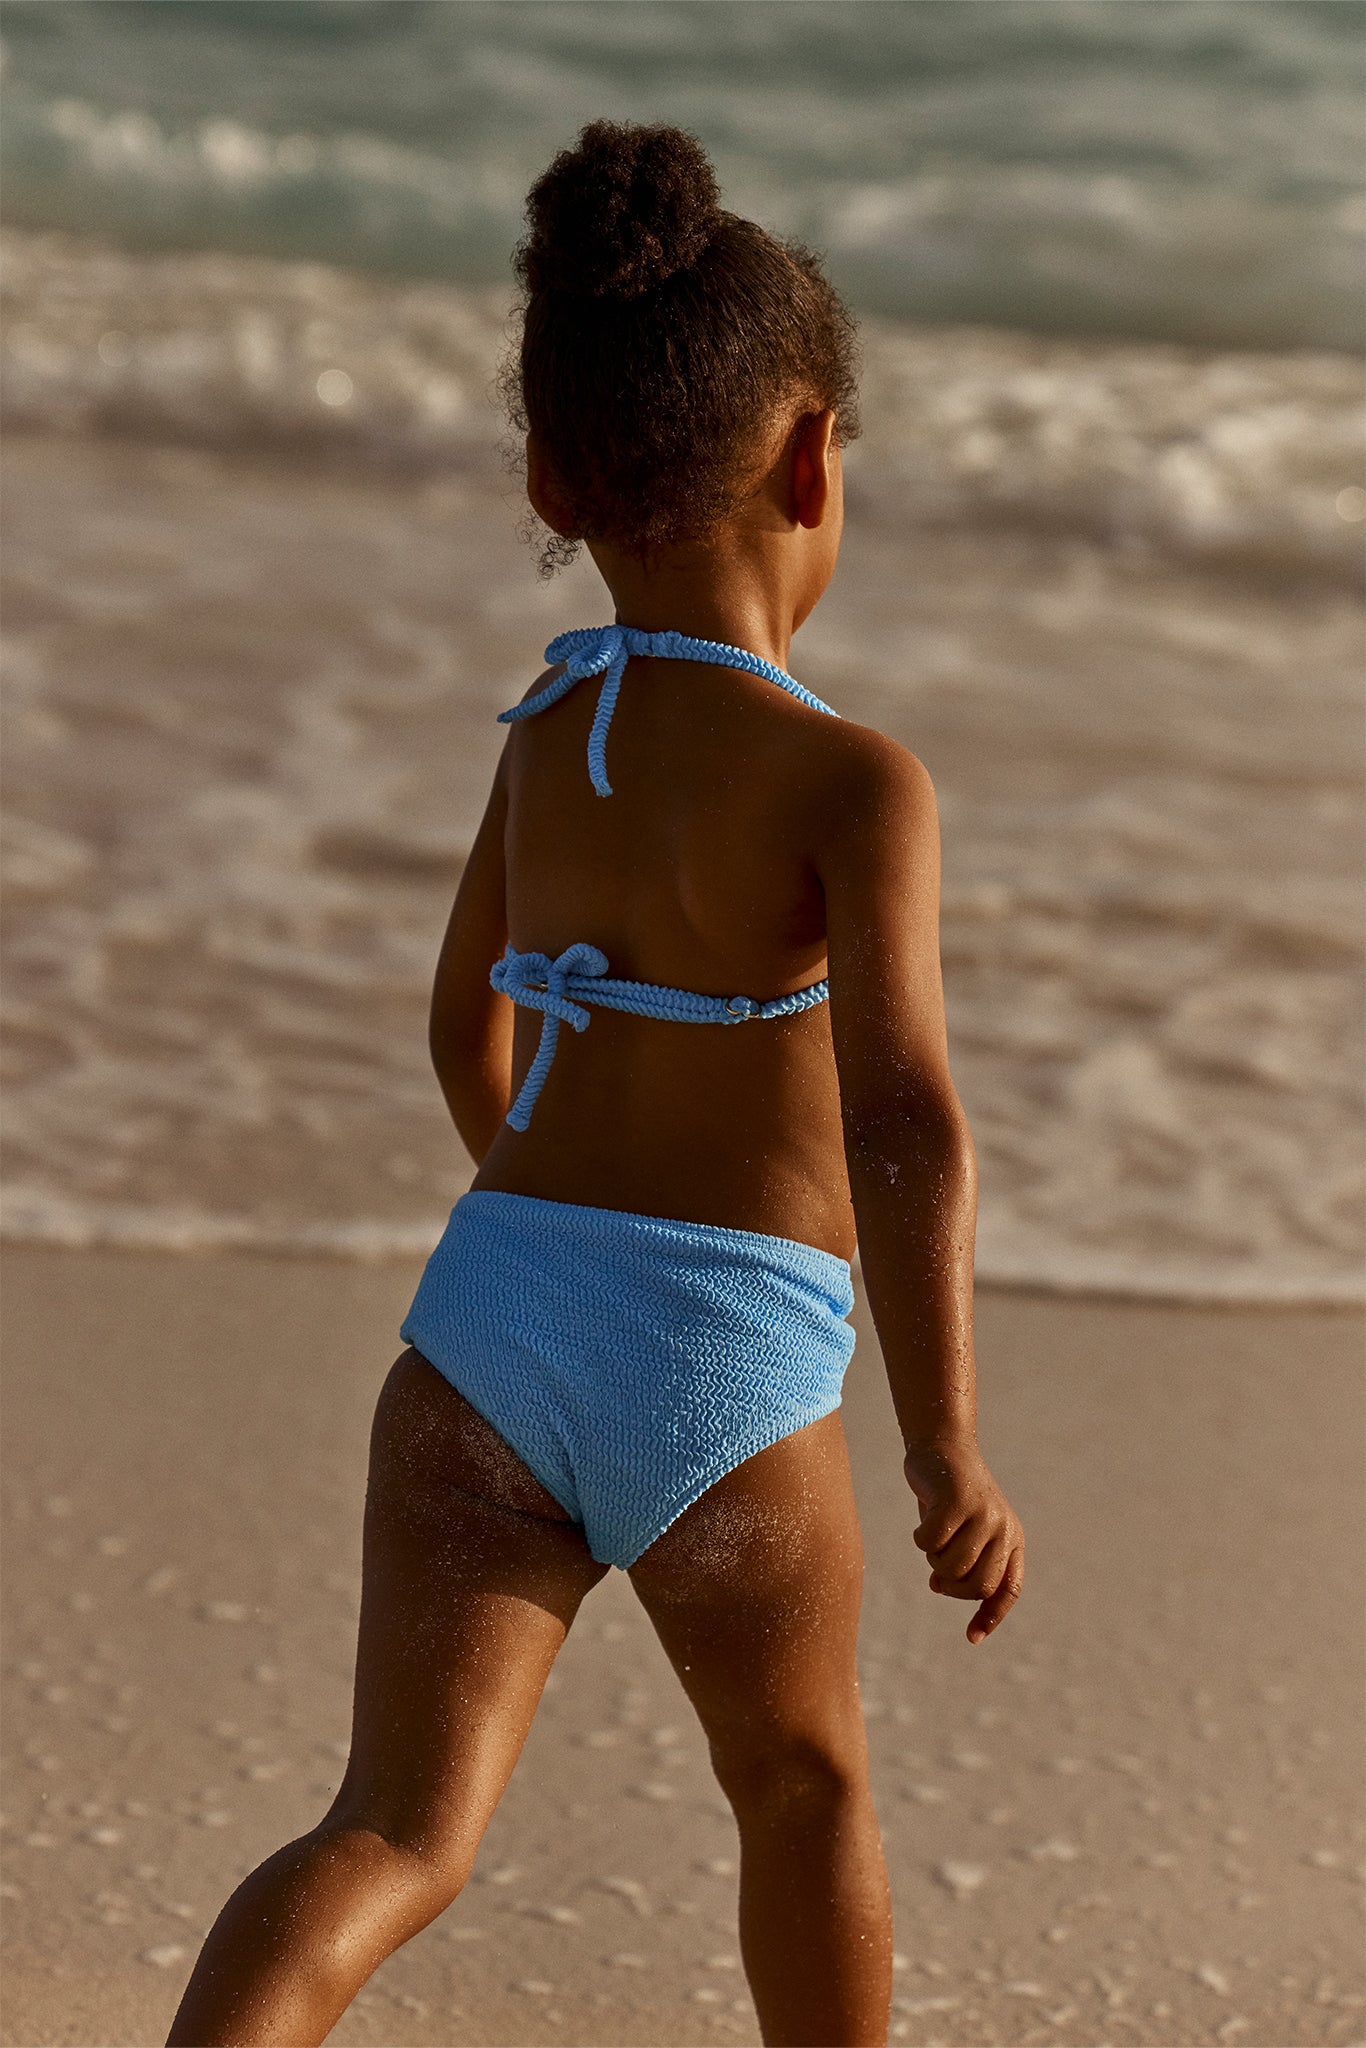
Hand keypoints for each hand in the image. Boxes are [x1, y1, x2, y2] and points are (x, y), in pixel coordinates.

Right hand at [903, 1438, 1023, 1644]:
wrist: (942, 1445)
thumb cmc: (950, 1496)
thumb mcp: (964, 1532)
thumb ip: (962, 1562)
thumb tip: (942, 1587)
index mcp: (1012, 1539)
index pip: (1009, 1589)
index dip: (992, 1615)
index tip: (972, 1638)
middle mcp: (1003, 1527)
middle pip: (977, 1585)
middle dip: (951, 1587)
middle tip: (937, 1574)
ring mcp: (983, 1513)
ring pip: (952, 1566)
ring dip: (933, 1560)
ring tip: (932, 1539)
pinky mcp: (957, 1500)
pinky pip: (930, 1542)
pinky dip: (920, 1537)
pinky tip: (923, 1520)